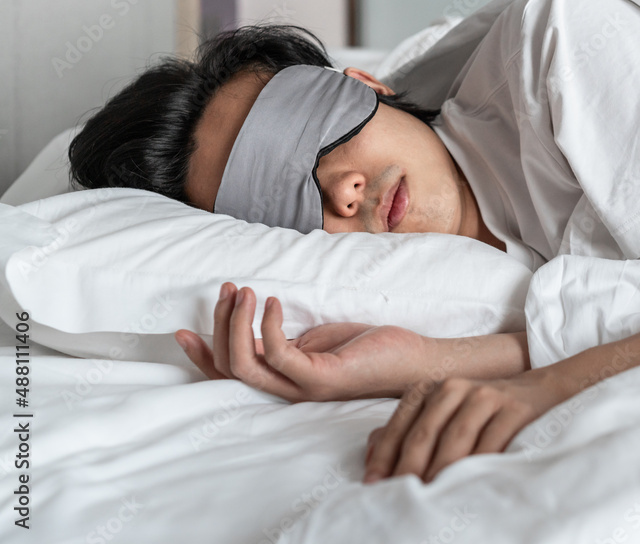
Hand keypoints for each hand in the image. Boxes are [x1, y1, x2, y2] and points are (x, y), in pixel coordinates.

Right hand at [174, 282, 429, 400]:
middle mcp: (289, 390)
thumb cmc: (370, 347)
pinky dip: (269, 327)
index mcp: (285, 380)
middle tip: (229, 290)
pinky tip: (272, 301)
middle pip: (232, 369)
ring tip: (244, 291)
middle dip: (219, 327)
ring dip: (236, 325)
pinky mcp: (323, 379)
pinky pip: (281, 356)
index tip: (182, 330)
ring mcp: (305, 387)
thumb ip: (288, 339)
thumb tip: (259, 320)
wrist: (415, 360)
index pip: (232, 375)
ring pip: (247, 366)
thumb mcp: (318, 340)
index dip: (203, 356)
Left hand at [363, 370, 569, 483]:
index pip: (400, 424)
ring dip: (440, 469)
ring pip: (456, 436)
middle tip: (398, 495)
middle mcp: (455, 387)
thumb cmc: (483, 410)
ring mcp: (486, 395)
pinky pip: (492, 440)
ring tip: (430, 494)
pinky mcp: (514, 407)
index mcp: (432, 388)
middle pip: (425, 431)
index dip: (384, 455)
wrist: (540, 389)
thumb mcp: (444, 411)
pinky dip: (478, 462)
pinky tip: (469, 482)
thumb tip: (370, 452)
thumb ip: (409, 427)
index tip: (373, 484)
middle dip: (408, 467)